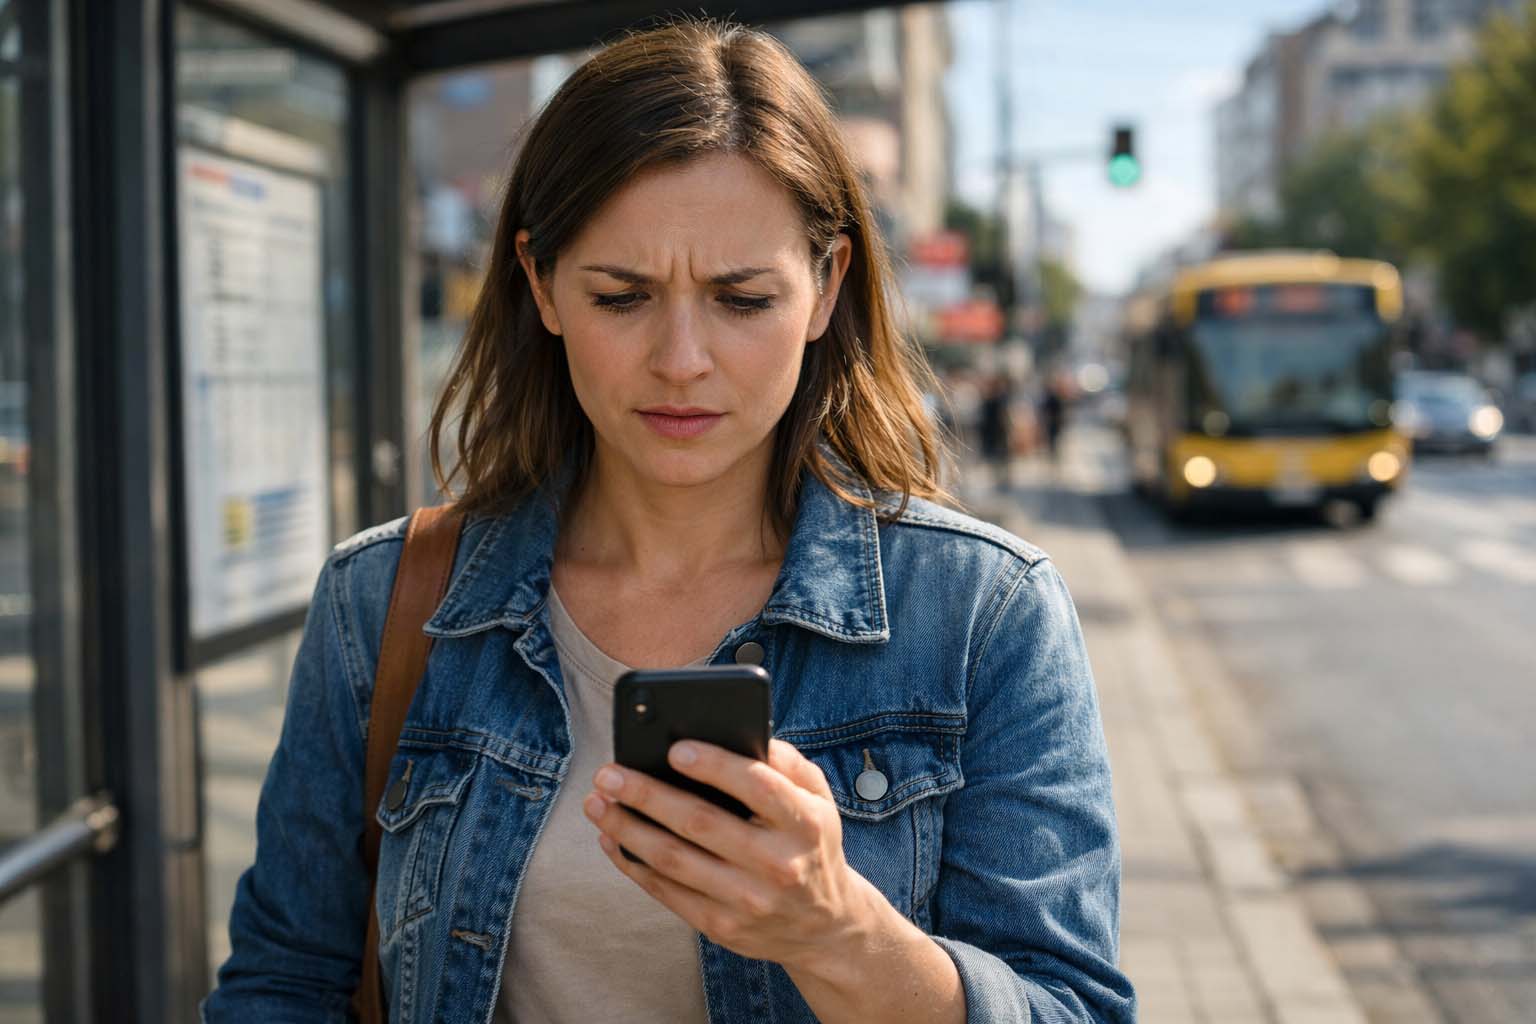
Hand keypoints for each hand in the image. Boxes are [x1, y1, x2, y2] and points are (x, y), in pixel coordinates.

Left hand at [581, 738, 884, 970]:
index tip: (673, 748)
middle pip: (701, 823)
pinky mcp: (721, 927)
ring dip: (627, 828)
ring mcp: (748, 901)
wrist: (825, 924)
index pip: (757, 786)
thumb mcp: (817, 796)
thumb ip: (785, 761)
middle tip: (609, 773)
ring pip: (674, 860)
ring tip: (597, 802)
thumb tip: (735, 731)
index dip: (714, 766)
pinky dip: (632, 864)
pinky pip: (666, 892)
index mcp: (805, 823)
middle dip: (647, 795)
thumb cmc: (810, 841)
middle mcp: (779, 864)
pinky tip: (610, 839)